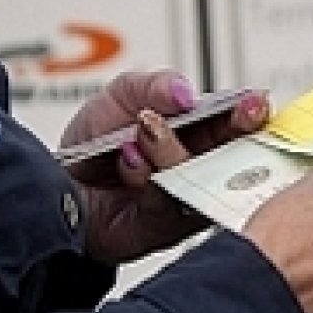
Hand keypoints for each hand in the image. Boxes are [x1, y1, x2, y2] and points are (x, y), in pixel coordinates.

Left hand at [60, 69, 271, 266]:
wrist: (57, 186)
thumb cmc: (93, 144)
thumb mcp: (120, 96)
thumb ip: (153, 85)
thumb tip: (186, 92)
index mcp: (198, 129)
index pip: (236, 120)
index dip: (250, 111)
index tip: (254, 103)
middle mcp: (199, 165)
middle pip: (236, 153)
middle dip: (235, 133)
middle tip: (232, 118)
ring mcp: (186, 196)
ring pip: (201, 178)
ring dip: (173, 150)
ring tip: (144, 130)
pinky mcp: (166, 226)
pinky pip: (168, 203)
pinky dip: (146, 177)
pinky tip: (128, 160)